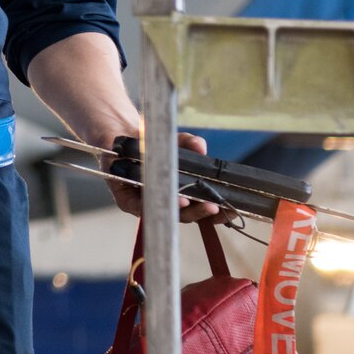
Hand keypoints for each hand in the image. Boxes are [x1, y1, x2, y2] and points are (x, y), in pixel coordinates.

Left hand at [103, 131, 235, 224]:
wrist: (120, 137)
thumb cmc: (152, 145)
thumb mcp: (175, 141)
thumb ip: (189, 143)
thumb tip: (200, 147)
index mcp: (182, 195)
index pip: (203, 210)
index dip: (218, 214)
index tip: (233, 211)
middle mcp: (165, 203)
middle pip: (187, 216)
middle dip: (202, 213)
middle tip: (214, 207)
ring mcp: (146, 204)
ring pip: (165, 213)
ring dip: (179, 209)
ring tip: (189, 202)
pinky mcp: (126, 201)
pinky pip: (140, 207)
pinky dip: (152, 203)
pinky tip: (161, 197)